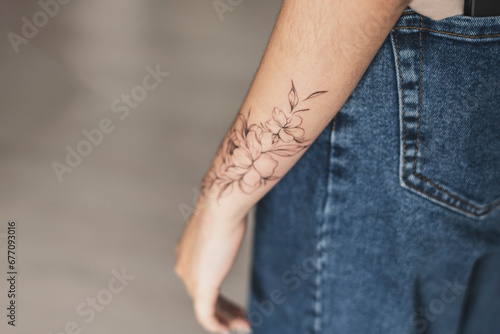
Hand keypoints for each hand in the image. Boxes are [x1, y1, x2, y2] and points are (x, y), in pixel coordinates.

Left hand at [175, 209, 250, 332]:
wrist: (220, 206)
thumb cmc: (224, 207)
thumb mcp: (222, 220)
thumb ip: (224, 227)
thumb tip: (236, 215)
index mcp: (186, 252)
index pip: (200, 277)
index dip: (216, 289)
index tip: (231, 297)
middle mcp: (184, 267)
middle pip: (202, 295)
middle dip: (223, 308)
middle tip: (240, 316)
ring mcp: (190, 278)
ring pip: (205, 308)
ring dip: (226, 319)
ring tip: (242, 324)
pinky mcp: (202, 287)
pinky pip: (206, 315)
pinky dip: (218, 325)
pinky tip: (230, 329)